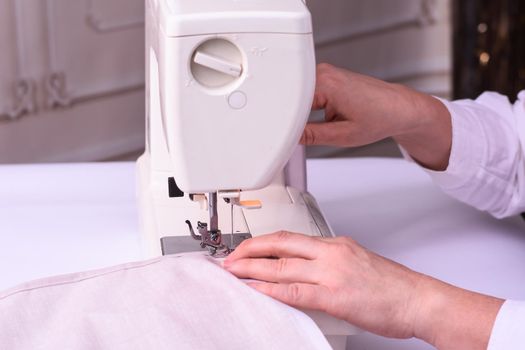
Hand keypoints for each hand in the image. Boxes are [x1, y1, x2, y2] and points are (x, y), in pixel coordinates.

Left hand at [224, 231, 502, 348]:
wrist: (418, 300)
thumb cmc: (393, 286)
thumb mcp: (356, 263)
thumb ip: (328, 263)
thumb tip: (305, 270)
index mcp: (335, 245)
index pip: (290, 237)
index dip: (264, 242)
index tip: (248, 247)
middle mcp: (331, 253)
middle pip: (280, 245)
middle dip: (250, 250)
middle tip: (230, 257)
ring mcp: (331, 273)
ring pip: (282, 266)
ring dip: (252, 269)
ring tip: (233, 271)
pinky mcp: (335, 296)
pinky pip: (295, 291)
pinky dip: (271, 290)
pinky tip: (256, 290)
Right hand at [302, 63, 451, 170]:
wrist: (400, 109)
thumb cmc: (381, 117)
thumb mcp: (343, 135)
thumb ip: (312, 136)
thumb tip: (292, 138)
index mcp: (325, 83)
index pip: (292, 104)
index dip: (287, 124)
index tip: (285, 139)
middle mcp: (323, 73)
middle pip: (293, 99)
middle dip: (293, 119)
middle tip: (300, 137)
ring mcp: (325, 74)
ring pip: (299, 98)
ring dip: (303, 114)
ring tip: (320, 125)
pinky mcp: (328, 79)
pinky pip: (308, 96)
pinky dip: (310, 110)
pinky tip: (324, 119)